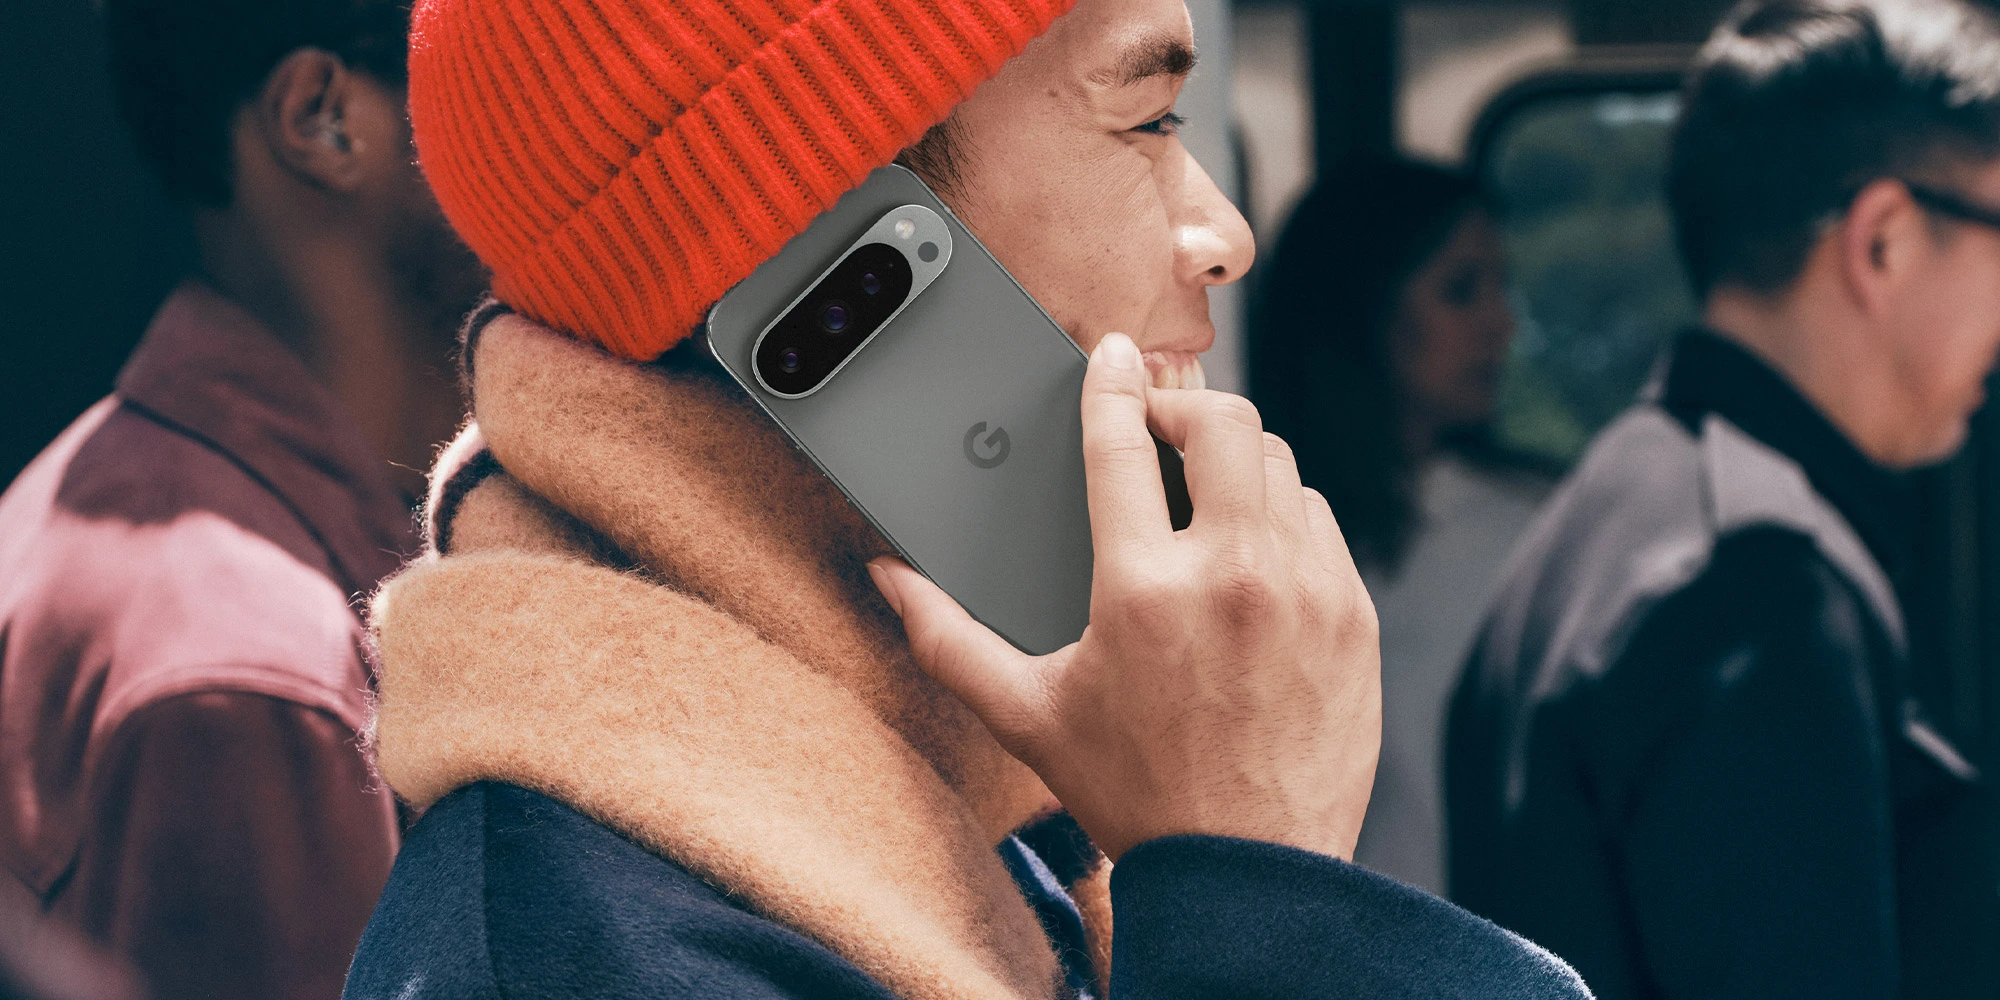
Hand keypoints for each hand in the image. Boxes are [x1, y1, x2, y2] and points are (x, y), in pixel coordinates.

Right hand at [867, 333, 1379, 861]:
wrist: (1251, 874)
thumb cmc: (1137, 795)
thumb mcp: (1027, 715)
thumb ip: (948, 638)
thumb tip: (891, 578)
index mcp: (1141, 589)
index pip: (1120, 439)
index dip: (1110, 380)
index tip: (1110, 355)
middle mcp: (1232, 573)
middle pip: (1222, 419)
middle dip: (1184, 402)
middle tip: (1158, 423)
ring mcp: (1305, 589)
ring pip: (1278, 463)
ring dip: (1235, 459)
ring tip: (1203, 489)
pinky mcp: (1353, 614)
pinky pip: (1319, 520)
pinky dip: (1283, 515)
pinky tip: (1253, 549)